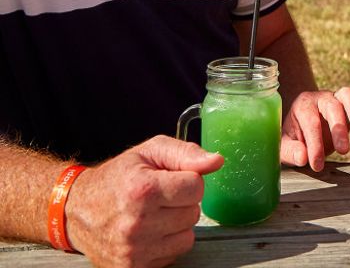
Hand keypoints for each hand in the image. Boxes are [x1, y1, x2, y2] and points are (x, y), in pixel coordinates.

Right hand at [66, 135, 223, 267]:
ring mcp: (133, 250)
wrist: (76, 210)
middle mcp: (137, 223)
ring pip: (187, 236)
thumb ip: (186, 153)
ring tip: (153, 215)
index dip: (188, 180)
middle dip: (181, 203)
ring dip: (176, 225)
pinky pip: (173, 255)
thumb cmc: (117, 178)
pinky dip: (166, 243)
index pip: (196, 187)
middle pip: (193, 213)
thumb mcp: (150, 152)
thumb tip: (216, 162)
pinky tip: (148, 233)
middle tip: (158, 198)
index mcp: (142, 190)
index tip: (170, 180)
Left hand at [281, 87, 349, 170]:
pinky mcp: (349, 104)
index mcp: (302, 106)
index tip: (316, 164)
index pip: (310, 122)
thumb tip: (303, 157)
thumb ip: (291, 152)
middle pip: (331, 107)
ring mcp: (335, 99)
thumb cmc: (293, 140)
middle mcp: (320, 98)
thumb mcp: (284, 148)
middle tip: (343, 151)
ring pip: (346, 95)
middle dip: (337, 129)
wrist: (300, 131)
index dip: (314, 144)